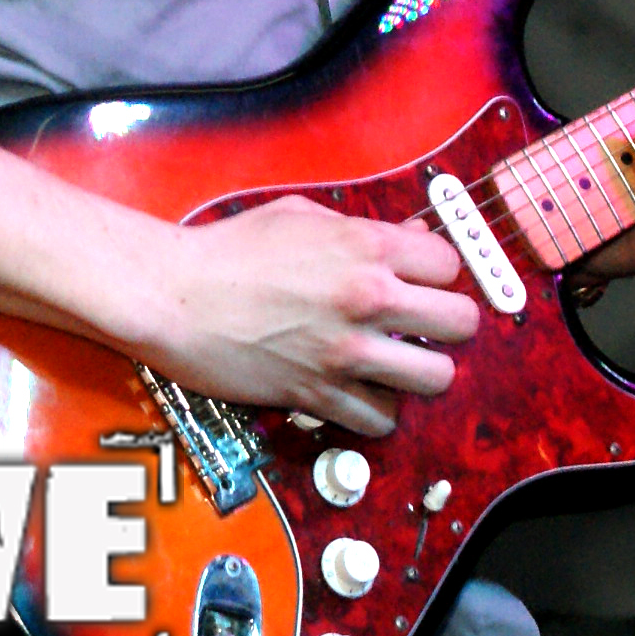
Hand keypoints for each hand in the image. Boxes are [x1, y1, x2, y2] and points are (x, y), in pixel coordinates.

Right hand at [128, 196, 479, 438]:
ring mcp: (346, 351)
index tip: (419, 284)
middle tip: (422, 329)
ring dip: (420, 374)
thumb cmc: (230, 249)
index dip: (436, 275)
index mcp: (365, 246)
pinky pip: (383, 419)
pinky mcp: (319, 395)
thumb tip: (412, 239)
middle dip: (446, 327)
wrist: (174, 295)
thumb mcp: (301, 216)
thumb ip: (361, 230)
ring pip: (436, 379)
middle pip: (461, 324)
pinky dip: (377, 410)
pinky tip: (360, 393)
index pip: (450, 265)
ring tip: (397, 366)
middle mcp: (367, 298)